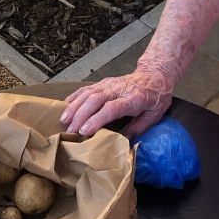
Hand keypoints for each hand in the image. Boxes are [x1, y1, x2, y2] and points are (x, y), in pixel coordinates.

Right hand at [59, 63, 175, 137]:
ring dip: (74, 107)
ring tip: (63, 120)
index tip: (84, 131)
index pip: (111, 108)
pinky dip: (74, 97)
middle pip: (95, 100)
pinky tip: (64, 106)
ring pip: (87, 93)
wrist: (155, 75)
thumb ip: (137, 129)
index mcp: (133, 99)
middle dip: (80, 115)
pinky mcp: (103, 82)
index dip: (96, 119)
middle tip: (70, 131)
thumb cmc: (155, 98)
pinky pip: (85, 89)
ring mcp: (109, 84)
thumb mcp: (153, 116)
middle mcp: (119, 89)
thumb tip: (121, 143)